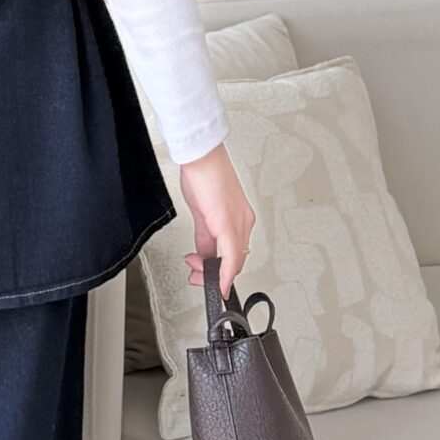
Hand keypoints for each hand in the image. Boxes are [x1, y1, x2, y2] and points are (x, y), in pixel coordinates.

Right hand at [177, 141, 254, 298]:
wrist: (201, 156)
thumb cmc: (203, 175)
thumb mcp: (203, 212)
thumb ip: (205, 235)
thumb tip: (202, 253)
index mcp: (239, 218)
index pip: (234, 253)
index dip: (219, 268)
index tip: (204, 273)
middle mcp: (243, 222)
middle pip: (235, 260)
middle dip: (213, 273)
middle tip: (196, 275)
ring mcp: (238, 223)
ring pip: (234, 261)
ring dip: (212, 273)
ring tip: (195, 270)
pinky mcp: (227, 223)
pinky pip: (230, 256)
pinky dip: (224, 273)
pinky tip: (217, 282)